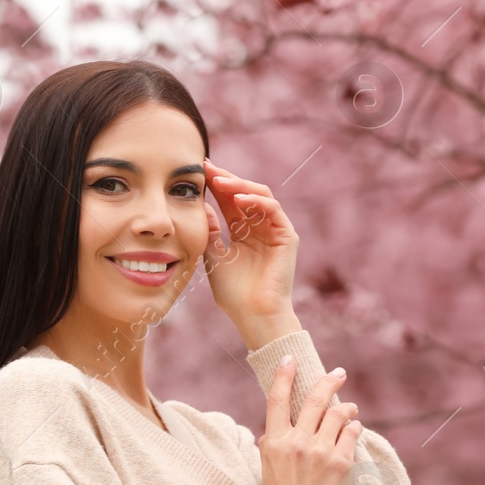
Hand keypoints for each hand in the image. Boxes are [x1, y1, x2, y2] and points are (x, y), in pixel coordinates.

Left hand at [202, 160, 297, 333]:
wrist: (253, 315)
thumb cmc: (234, 293)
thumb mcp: (214, 256)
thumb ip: (211, 231)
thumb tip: (203, 206)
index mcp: (243, 232)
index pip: (229, 201)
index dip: (216, 185)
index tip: (198, 172)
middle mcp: (260, 228)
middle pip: (244, 193)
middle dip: (226, 179)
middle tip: (207, 168)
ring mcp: (275, 230)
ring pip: (260, 195)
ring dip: (239, 185)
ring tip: (219, 180)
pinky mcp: (286, 236)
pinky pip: (273, 209)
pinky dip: (256, 200)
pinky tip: (238, 198)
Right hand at [257, 358, 361, 484]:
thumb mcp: (268, 471)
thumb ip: (271, 445)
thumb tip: (273, 429)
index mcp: (274, 443)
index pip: (276, 400)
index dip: (283, 376)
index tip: (289, 359)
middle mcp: (297, 442)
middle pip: (313, 400)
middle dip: (328, 381)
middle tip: (339, 373)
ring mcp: (320, 451)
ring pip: (338, 413)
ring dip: (346, 407)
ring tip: (351, 408)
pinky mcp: (341, 462)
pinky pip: (352, 432)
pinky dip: (354, 426)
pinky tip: (355, 427)